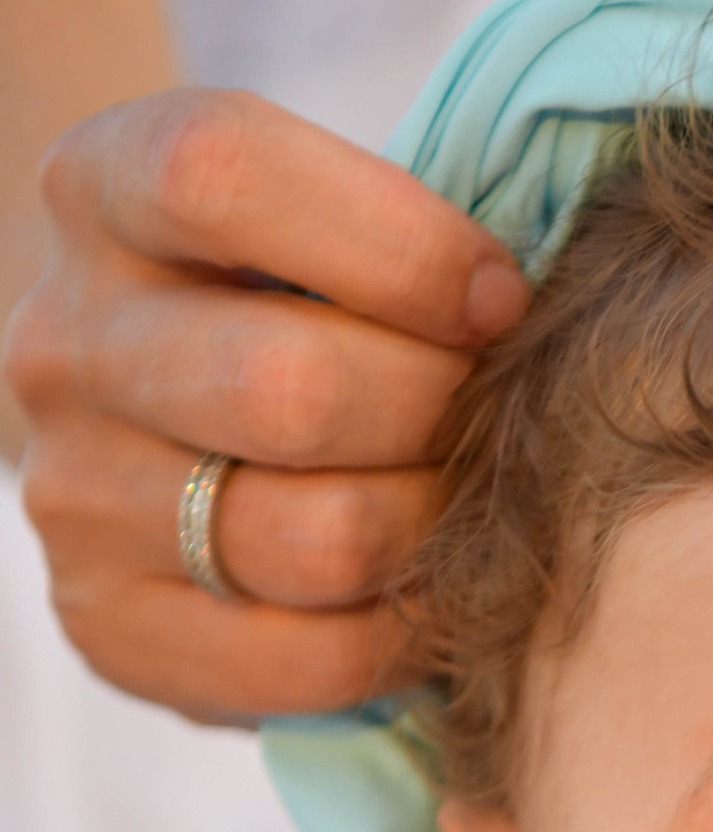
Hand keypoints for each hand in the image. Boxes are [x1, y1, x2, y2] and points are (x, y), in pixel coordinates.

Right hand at [5, 87, 529, 724]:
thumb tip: (528, 299)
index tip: (497, 300)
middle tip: (489, 417)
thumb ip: (411, 226)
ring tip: (464, 499)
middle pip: (290, 389)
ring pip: (320, 540)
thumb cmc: (311, 299)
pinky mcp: (109, 624)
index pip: (224, 176)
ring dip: (435, 528)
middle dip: (440, 410)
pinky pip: (315, 655)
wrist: (187, 428)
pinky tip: (429, 588)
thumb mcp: (329, 217)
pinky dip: (408, 632)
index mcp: (105, 189)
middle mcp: (65, 342)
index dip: (399, 245)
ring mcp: (75, 494)